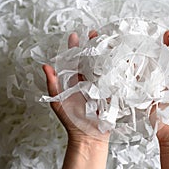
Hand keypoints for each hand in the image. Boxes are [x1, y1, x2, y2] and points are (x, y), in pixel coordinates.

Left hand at [43, 31, 108, 168]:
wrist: (88, 135)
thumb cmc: (72, 120)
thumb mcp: (58, 101)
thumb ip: (53, 84)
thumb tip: (45, 66)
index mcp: (76, 81)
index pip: (75, 60)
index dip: (75, 48)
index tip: (76, 35)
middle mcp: (89, 81)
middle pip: (91, 59)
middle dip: (93, 46)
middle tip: (96, 33)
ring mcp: (101, 85)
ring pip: (104, 66)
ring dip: (107, 54)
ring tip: (110, 42)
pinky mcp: (111, 92)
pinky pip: (115, 79)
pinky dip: (120, 69)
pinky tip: (123, 60)